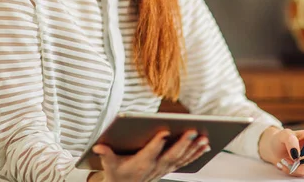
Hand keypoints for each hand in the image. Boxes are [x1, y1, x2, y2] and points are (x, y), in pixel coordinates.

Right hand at [89, 129, 210, 181]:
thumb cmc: (118, 172)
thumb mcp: (109, 164)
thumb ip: (106, 154)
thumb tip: (97, 147)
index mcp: (140, 163)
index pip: (150, 152)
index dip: (157, 143)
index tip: (164, 132)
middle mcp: (155, 167)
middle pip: (171, 155)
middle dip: (183, 144)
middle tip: (193, 131)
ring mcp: (164, 169)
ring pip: (182, 159)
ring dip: (194, 149)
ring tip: (205, 138)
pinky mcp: (170, 168)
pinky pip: (186, 161)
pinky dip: (197, 154)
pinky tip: (206, 145)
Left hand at [258, 127, 303, 176]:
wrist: (274, 149)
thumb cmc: (280, 139)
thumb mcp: (283, 135)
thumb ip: (290, 140)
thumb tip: (297, 153)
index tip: (301, 159)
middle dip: (303, 165)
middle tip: (289, 161)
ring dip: (297, 169)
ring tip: (285, 161)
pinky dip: (295, 172)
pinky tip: (287, 166)